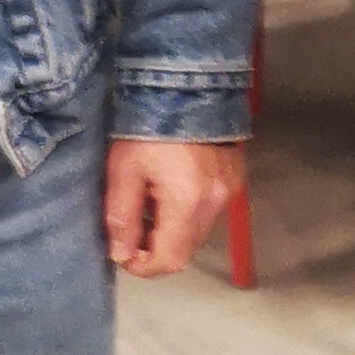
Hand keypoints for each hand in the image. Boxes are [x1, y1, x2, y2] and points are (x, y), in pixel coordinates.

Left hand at [104, 138, 243, 277]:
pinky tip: (170, 189)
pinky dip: (187, 212)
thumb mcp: (123, 171)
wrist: (185, 86)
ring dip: (172, 231)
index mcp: (187, 201)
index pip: (170, 260)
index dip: (144, 267)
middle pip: (186, 249)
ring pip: (198, 232)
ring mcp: (229, 190)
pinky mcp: (233, 179)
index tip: (124, 255)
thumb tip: (121, 255)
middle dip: (156, 248)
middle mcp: (215, 202)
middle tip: (132, 227)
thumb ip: (121, 218)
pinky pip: (209, 211)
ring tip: (149, 203)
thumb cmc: (147, 127)